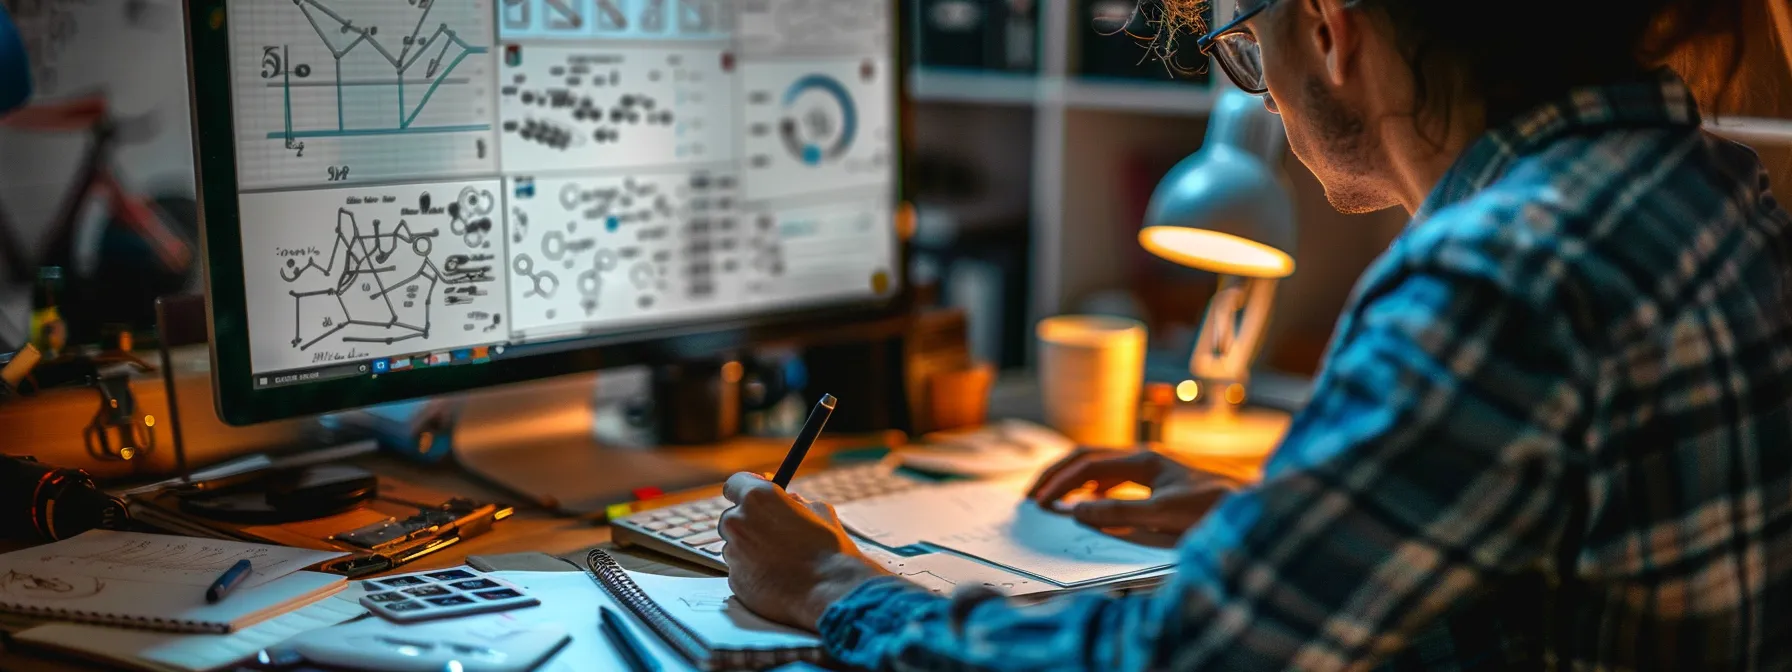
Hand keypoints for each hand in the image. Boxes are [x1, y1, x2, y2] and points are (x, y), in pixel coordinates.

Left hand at [718, 473, 889, 629]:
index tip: (756, 496)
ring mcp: (733, 553)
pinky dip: (753, 572)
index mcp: (758, 497)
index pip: (735, 484)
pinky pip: (740, 570)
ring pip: (735, 546)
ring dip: (751, 549)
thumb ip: (797, 502)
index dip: (747, 490)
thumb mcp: (821, 512)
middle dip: (749, 523)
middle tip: (773, 532)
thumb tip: (790, 500)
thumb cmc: (829, 551)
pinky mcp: (734, 580)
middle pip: (732, 517)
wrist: (829, 592)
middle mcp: (738, 522)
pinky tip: (777, 577)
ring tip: (781, 560)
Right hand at [1027, 449, 1238, 536]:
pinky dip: (1093, 487)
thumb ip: (1118, 513)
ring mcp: (1153, 466)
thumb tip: (1076, 510)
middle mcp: (1144, 456)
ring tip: (1054, 499)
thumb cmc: (1213, 508)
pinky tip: (1090, 502)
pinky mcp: (1161, 479)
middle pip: (1087, 458)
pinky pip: (1116, 477)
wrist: (1251, 506)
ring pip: (1100, 466)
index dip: (1057, 483)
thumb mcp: (1162, 514)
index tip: (1038, 503)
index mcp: (1142, 460)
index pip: (1086, 465)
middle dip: (1056, 475)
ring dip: (1073, 480)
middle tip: (1032, 496)